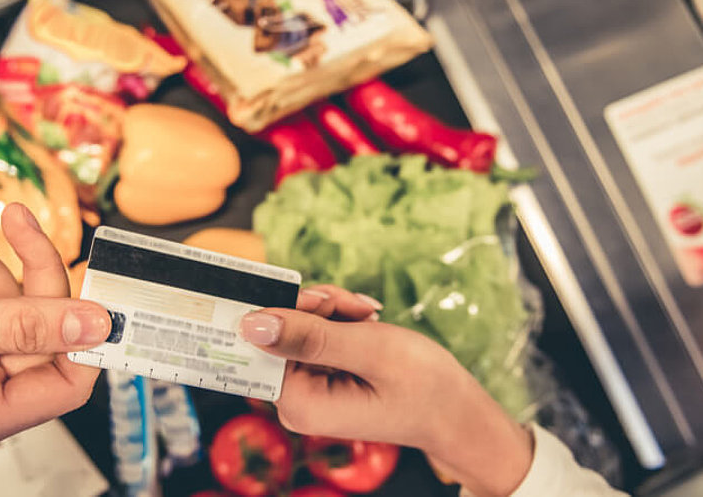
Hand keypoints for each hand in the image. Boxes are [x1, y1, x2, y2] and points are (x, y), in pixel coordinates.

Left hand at [243, 286, 532, 496]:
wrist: (457, 407)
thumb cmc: (423, 384)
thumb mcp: (368, 350)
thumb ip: (309, 336)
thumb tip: (250, 324)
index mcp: (300, 404)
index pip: (261, 345)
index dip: (284, 312)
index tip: (320, 299)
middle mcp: (296, 401)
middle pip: (279, 332)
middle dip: (316, 308)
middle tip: (359, 308)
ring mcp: (308, 388)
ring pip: (299, 326)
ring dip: (332, 309)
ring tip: (370, 314)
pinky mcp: (322, 375)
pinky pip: (315, 334)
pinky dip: (339, 319)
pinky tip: (368, 320)